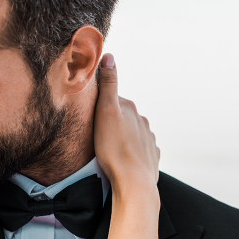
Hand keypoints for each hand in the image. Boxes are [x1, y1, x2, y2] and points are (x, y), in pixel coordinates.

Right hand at [94, 54, 159, 208]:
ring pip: (131, 133)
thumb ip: (108, 84)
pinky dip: (129, 151)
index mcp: (130, 109)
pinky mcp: (150, 157)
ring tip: (106, 149)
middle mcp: (142, 121)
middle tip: (95, 133)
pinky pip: (138, 150)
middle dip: (110, 121)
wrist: (133, 183)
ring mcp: (148, 140)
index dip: (98, 106)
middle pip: (122, 116)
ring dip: (120, 137)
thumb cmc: (114, 149)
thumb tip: (109, 55)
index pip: (111, 99)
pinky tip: (120, 159)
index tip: (88, 114)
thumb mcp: (105, 111)